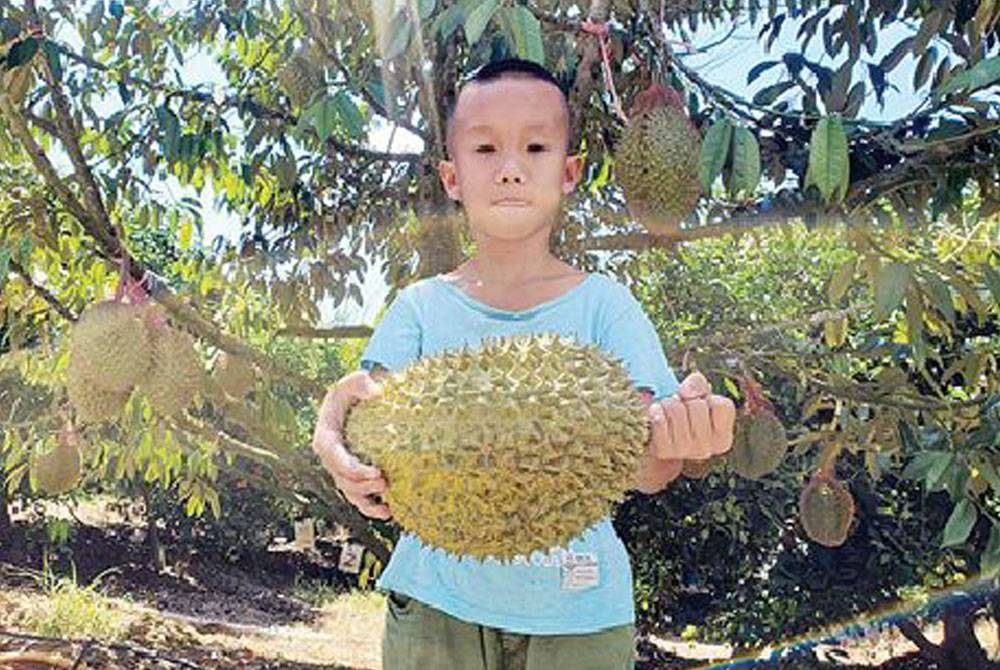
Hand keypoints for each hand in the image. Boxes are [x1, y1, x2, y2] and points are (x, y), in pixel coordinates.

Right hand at [311, 370, 391, 519]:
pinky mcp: (355, 477)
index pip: (334, 458)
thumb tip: (377, 393)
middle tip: (385, 482)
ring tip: (387, 504)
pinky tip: (388, 512)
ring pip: (349, 493)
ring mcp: (342, 470)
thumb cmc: (354, 391)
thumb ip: (361, 382)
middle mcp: (331, 458)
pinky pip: (359, 498)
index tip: (374, 471)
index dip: (352, 468)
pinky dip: (371, 508)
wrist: (359, 402)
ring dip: (367, 502)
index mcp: (325, 438)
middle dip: (362, 486)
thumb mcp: (354, 381)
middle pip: (342, 479)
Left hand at [648, 372, 735, 460]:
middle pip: (697, 406)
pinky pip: (659, 419)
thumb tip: (686, 391)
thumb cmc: (682, 416)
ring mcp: (685, 451)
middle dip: (685, 399)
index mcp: (723, 438)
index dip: (707, 397)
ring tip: (667, 412)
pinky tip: (657, 415)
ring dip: (668, 403)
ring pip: (676, 409)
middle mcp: (707, 449)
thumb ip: (699, 384)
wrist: (656, 441)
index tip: (698, 403)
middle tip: (680, 407)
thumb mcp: (697, 398)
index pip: (723, 405)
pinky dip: (655, 411)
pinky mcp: (664, 451)